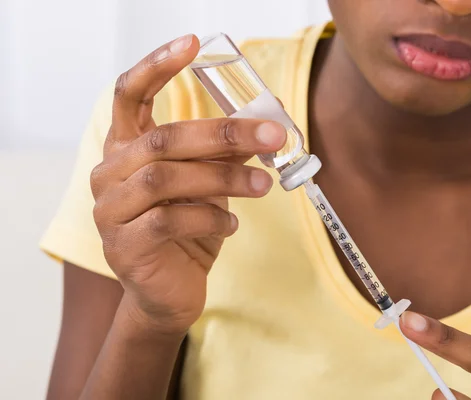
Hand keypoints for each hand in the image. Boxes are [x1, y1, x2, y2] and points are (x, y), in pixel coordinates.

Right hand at [90, 34, 285, 334]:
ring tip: (263, 185)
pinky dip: (210, 217)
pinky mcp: (124, 246)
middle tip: (273, 135)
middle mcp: (109, 173)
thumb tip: (266, 125)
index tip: (192, 44)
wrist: (168, 292)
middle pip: (164, 138)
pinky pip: (169, 220)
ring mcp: (110, 211)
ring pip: (167, 178)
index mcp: (126, 149)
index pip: (128, 94)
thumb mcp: (209, 184)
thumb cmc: (187, 230)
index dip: (156, 66)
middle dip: (224, 134)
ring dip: (224, 177)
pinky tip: (231, 222)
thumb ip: (224, 154)